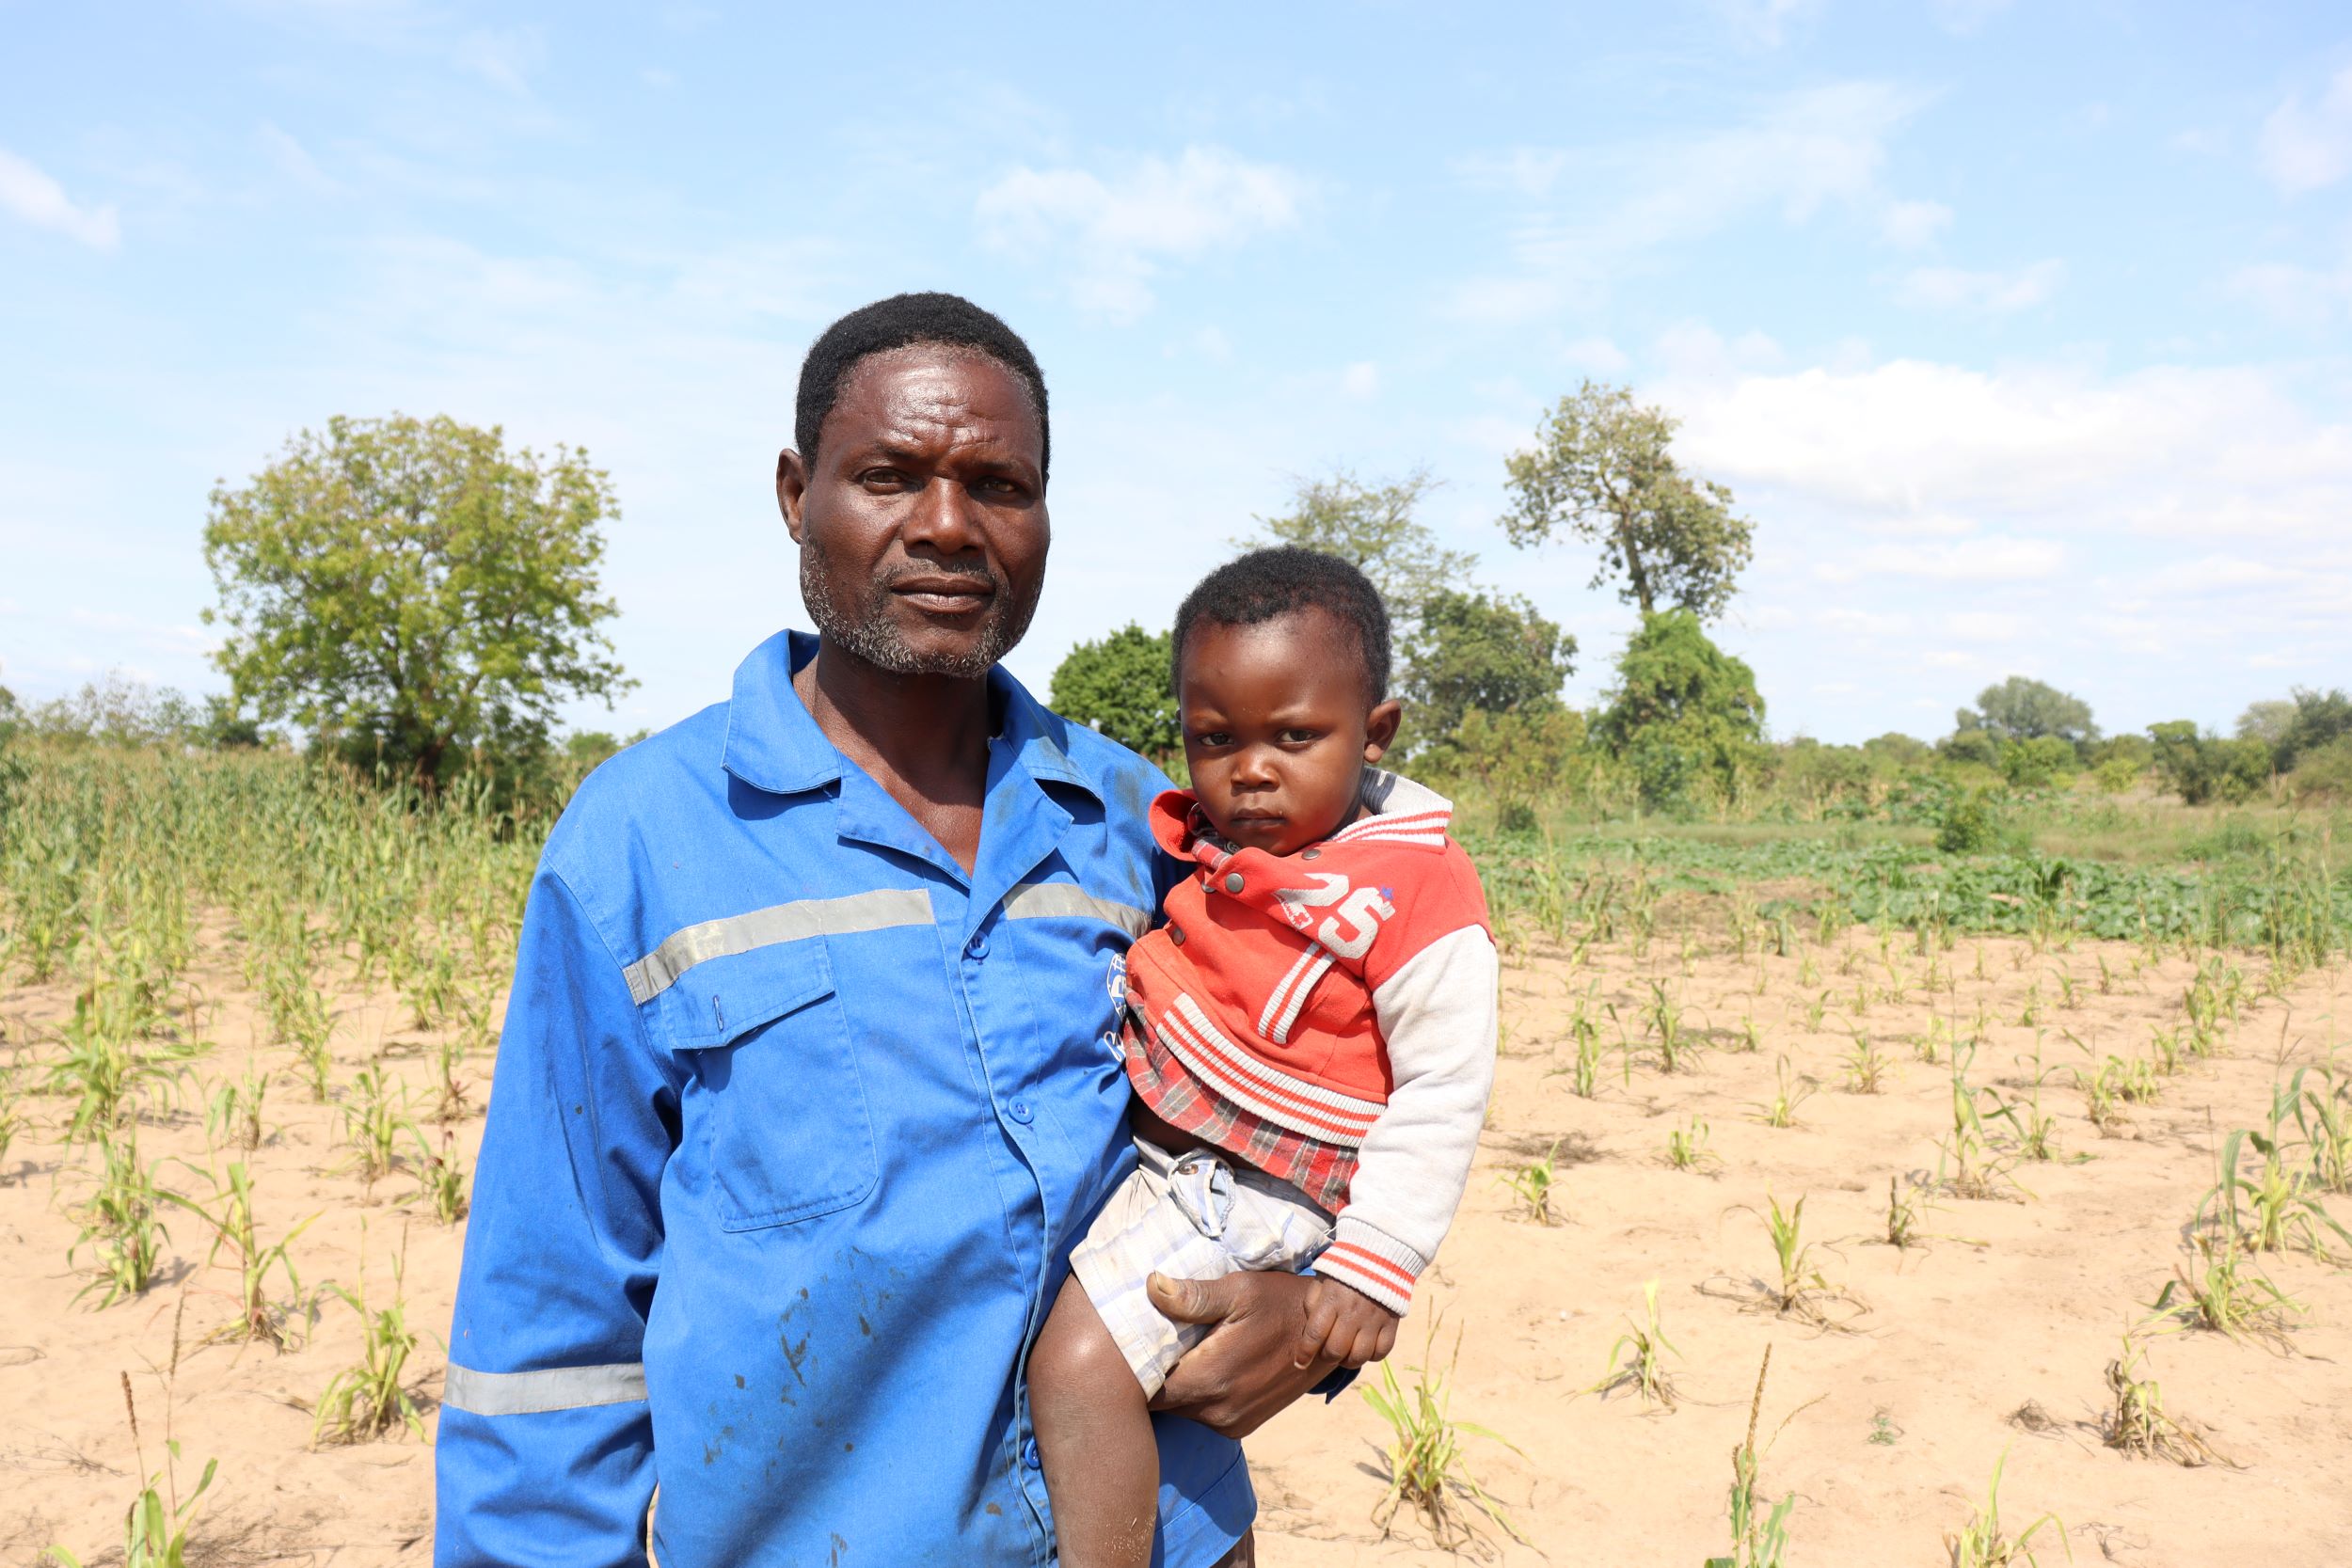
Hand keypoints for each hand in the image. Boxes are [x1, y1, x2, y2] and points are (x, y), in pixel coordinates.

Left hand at [1145, 1271, 1340, 1438]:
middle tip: (1146, 1344)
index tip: (1126, 1345)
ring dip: (1176, 1387)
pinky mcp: (1242, 1427)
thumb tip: (1151, 1286)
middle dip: (1151, 1377)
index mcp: (1209, 1379)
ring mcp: (1231, 1424)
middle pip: (1162, 1402)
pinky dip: (1197, 1395)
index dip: (1133, 1368)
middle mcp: (1217, 1411)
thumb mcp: (1240, 1290)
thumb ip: (1193, 1296)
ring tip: (1174, 1353)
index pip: (1147, 1389)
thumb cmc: (1280, 1303)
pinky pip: (1203, 1414)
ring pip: (1182, 1409)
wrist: (1328, 1334)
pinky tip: (1201, 1367)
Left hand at [1296, 1277, 1399, 1367]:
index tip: (1299, 1364)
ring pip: (1358, 1356)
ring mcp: (1373, 1319)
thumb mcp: (1321, 1280)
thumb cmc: (1344, 1271)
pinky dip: (1371, 1356)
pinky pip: (1381, 1352)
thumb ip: (1312, 1304)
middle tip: (1326, 1352)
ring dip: (1348, 1361)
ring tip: (1345, 1354)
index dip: (1305, 1353)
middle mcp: (1352, 1312)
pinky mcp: (1391, 1323)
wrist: (1380, 1254)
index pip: (1314, 1334)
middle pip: (1336, 1350)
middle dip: (1327, 1357)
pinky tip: (1365, 1348)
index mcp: (1331, 1299)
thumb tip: (1309, 1332)